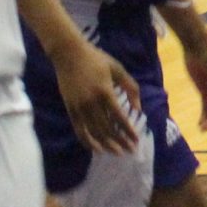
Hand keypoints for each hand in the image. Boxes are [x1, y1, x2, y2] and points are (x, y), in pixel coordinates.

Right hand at [55, 39, 141, 155]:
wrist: (68, 54)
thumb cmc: (96, 59)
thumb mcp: (117, 69)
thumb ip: (130, 87)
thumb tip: (138, 108)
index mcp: (105, 92)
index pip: (119, 117)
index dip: (128, 130)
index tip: (136, 140)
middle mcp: (92, 103)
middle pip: (107, 128)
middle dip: (120, 141)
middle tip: (130, 151)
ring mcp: (79, 107)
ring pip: (94, 132)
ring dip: (107, 145)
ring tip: (117, 153)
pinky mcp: (70, 109)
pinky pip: (79, 130)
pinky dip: (88, 142)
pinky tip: (97, 150)